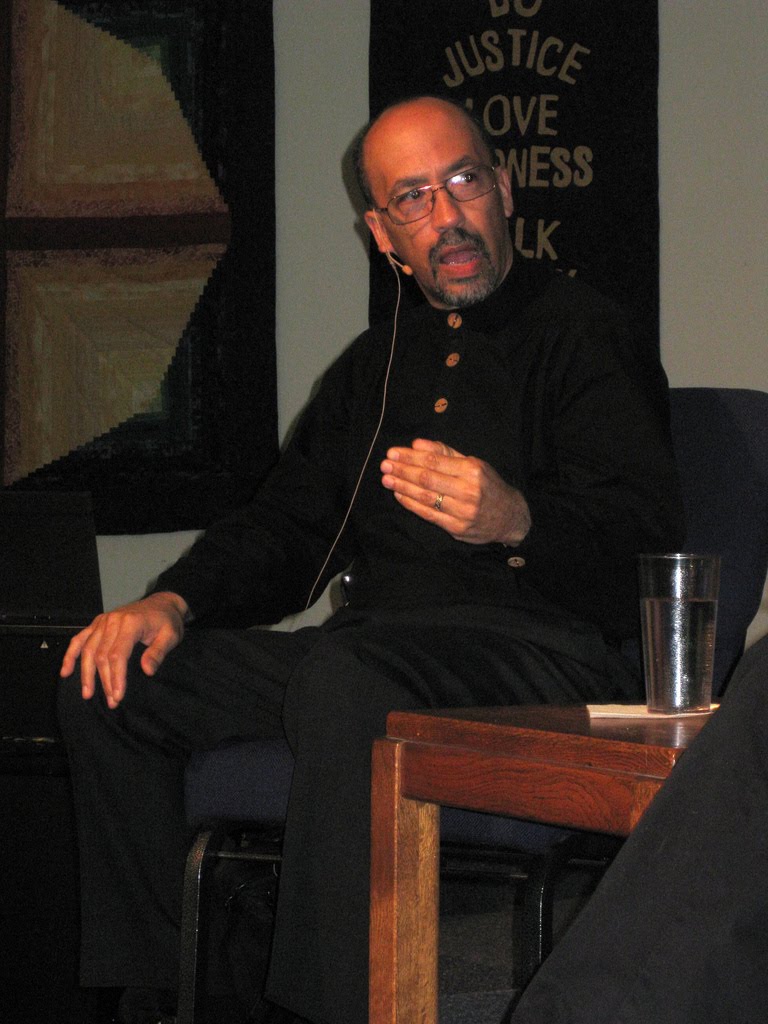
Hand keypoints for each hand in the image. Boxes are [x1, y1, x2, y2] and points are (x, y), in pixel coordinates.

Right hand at [59, 591, 188, 707]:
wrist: (163, 603)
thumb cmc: (168, 621)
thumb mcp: (171, 636)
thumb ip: (158, 653)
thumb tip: (147, 671)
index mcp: (131, 623)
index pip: (118, 655)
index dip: (116, 677)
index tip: (118, 696)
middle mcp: (113, 621)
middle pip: (102, 655)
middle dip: (104, 681)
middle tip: (111, 702)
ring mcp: (103, 621)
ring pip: (88, 650)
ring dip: (86, 674)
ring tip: (88, 694)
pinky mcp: (98, 623)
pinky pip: (79, 639)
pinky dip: (70, 655)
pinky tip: (66, 671)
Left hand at [380, 438, 530, 545]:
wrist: (510, 517)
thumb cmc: (488, 486)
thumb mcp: (474, 464)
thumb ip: (445, 453)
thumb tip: (417, 444)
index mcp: (472, 469)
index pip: (434, 460)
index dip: (410, 456)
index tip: (393, 453)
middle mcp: (468, 490)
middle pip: (427, 478)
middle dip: (403, 470)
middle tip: (385, 465)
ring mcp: (462, 511)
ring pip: (425, 497)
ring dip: (402, 487)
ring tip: (387, 479)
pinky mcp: (456, 528)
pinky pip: (429, 514)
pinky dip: (411, 504)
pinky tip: (399, 495)